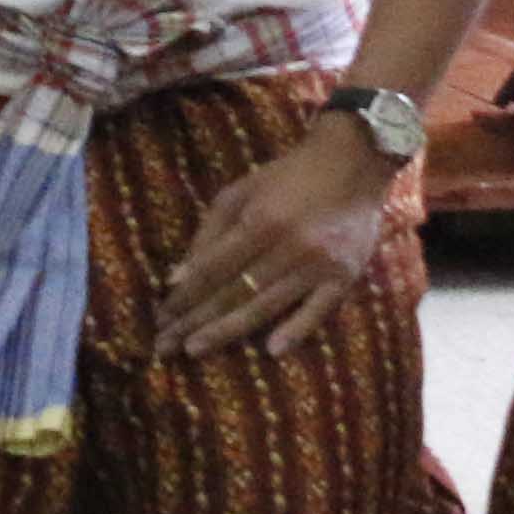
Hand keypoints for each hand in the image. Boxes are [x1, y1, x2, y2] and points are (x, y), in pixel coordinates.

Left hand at [158, 117, 392, 358]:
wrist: (353, 162)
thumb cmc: (287, 177)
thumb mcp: (239, 192)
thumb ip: (209, 233)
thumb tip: (177, 278)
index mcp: (259, 221)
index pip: (212, 269)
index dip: (184, 296)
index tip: (161, 318)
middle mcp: (289, 246)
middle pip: (234, 292)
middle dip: (195, 321)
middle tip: (165, 346)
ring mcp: (320, 265)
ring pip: (267, 305)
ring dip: (228, 331)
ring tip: (195, 350)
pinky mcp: (346, 277)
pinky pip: (318, 310)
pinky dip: (296, 330)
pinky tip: (271, 351)